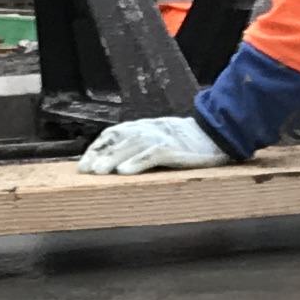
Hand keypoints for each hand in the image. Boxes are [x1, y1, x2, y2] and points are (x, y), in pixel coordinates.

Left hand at [78, 114, 230, 174]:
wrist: (217, 134)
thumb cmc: (186, 142)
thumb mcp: (158, 139)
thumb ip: (138, 146)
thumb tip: (114, 164)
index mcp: (143, 127)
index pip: (113, 134)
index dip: (97, 148)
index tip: (83, 165)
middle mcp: (149, 129)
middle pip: (119, 140)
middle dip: (100, 155)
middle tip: (85, 171)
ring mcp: (162, 137)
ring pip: (133, 145)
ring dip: (114, 159)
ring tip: (100, 172)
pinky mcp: (175, 148)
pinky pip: (154, 154)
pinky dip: (138, 162)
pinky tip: (126, 172)